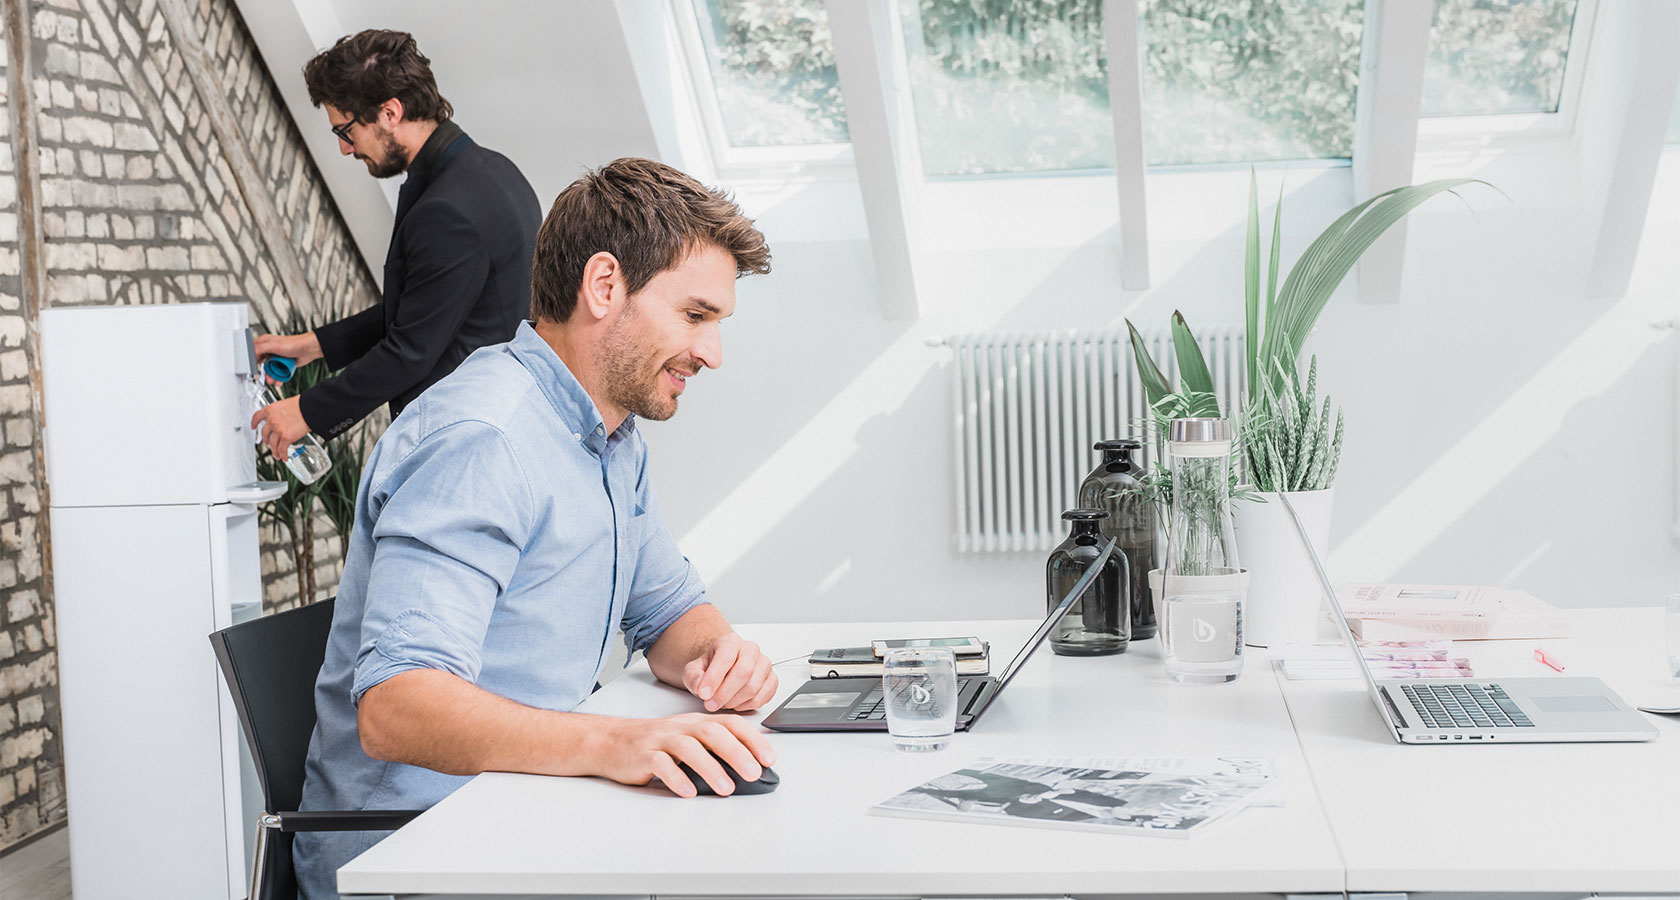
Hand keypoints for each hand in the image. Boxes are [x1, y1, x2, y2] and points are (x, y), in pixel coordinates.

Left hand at [251, 394, 311, 458]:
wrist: (311, 408)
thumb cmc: (302, 405)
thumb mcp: (286, 405)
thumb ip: (280, 413)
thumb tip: (282, 419)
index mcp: (270, 410)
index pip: (257, 417)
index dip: (254, 423)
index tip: (253, 427)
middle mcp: (272, 420)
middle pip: (265, 434)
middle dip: (266, 440)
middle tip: (269, 443)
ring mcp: (278, 429)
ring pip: (273, 444)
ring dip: (274, 451)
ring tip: (277, 454)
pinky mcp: (286, 437)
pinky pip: (282, 449)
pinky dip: (283, 455)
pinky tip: (284, 457)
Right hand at [253, 331, 322, 378]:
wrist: (308, 350)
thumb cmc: (294, 344)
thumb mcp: (274, 345)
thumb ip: (260, 348)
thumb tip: (251, 353)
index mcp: (265, 342)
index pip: (252, 351)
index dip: (251, 360)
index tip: (252, 368)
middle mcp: (269, 349)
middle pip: (260, 363)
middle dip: (263, 372)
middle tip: (266, 377)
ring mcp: (276, 357)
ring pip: (269, 369)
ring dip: (270, 376)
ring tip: (274, 380)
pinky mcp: (282, 363)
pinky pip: (277, 372)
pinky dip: (277, 377)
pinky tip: (279, 381)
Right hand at [593, 712, 774, 797]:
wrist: (610, 741)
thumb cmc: (654, 743)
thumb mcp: (687, 740)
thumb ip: (713, 749)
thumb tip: (747, 768)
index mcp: (696, 722)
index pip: (730, 724)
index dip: (752, 739)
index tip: (769, 758)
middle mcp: (681, 727)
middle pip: (712, 733)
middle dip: (736, 752)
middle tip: (753, 772)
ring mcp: (661, 740)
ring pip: (689, 748)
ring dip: (711, 768)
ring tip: (726, 787)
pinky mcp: (643, 755)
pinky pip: (661, 764)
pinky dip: (677, 778)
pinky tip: (688, 791)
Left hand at [682, 632, 777, 712]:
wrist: (723, 668)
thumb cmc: (710, 667)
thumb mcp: (693, 669)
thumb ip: (693, 677)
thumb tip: (701, 687)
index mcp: (731, 641)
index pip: (726, 656)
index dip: (714, 677)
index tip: (703, 693)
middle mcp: (751, 649)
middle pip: (743, 672)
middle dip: (724, 693)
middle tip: (710, 704)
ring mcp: (764, 664)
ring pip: (753, 687)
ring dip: (734, 701)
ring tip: (721, 703)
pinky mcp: (772, 680)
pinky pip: (763, 697)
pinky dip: (746, 706)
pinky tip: (735, 703)